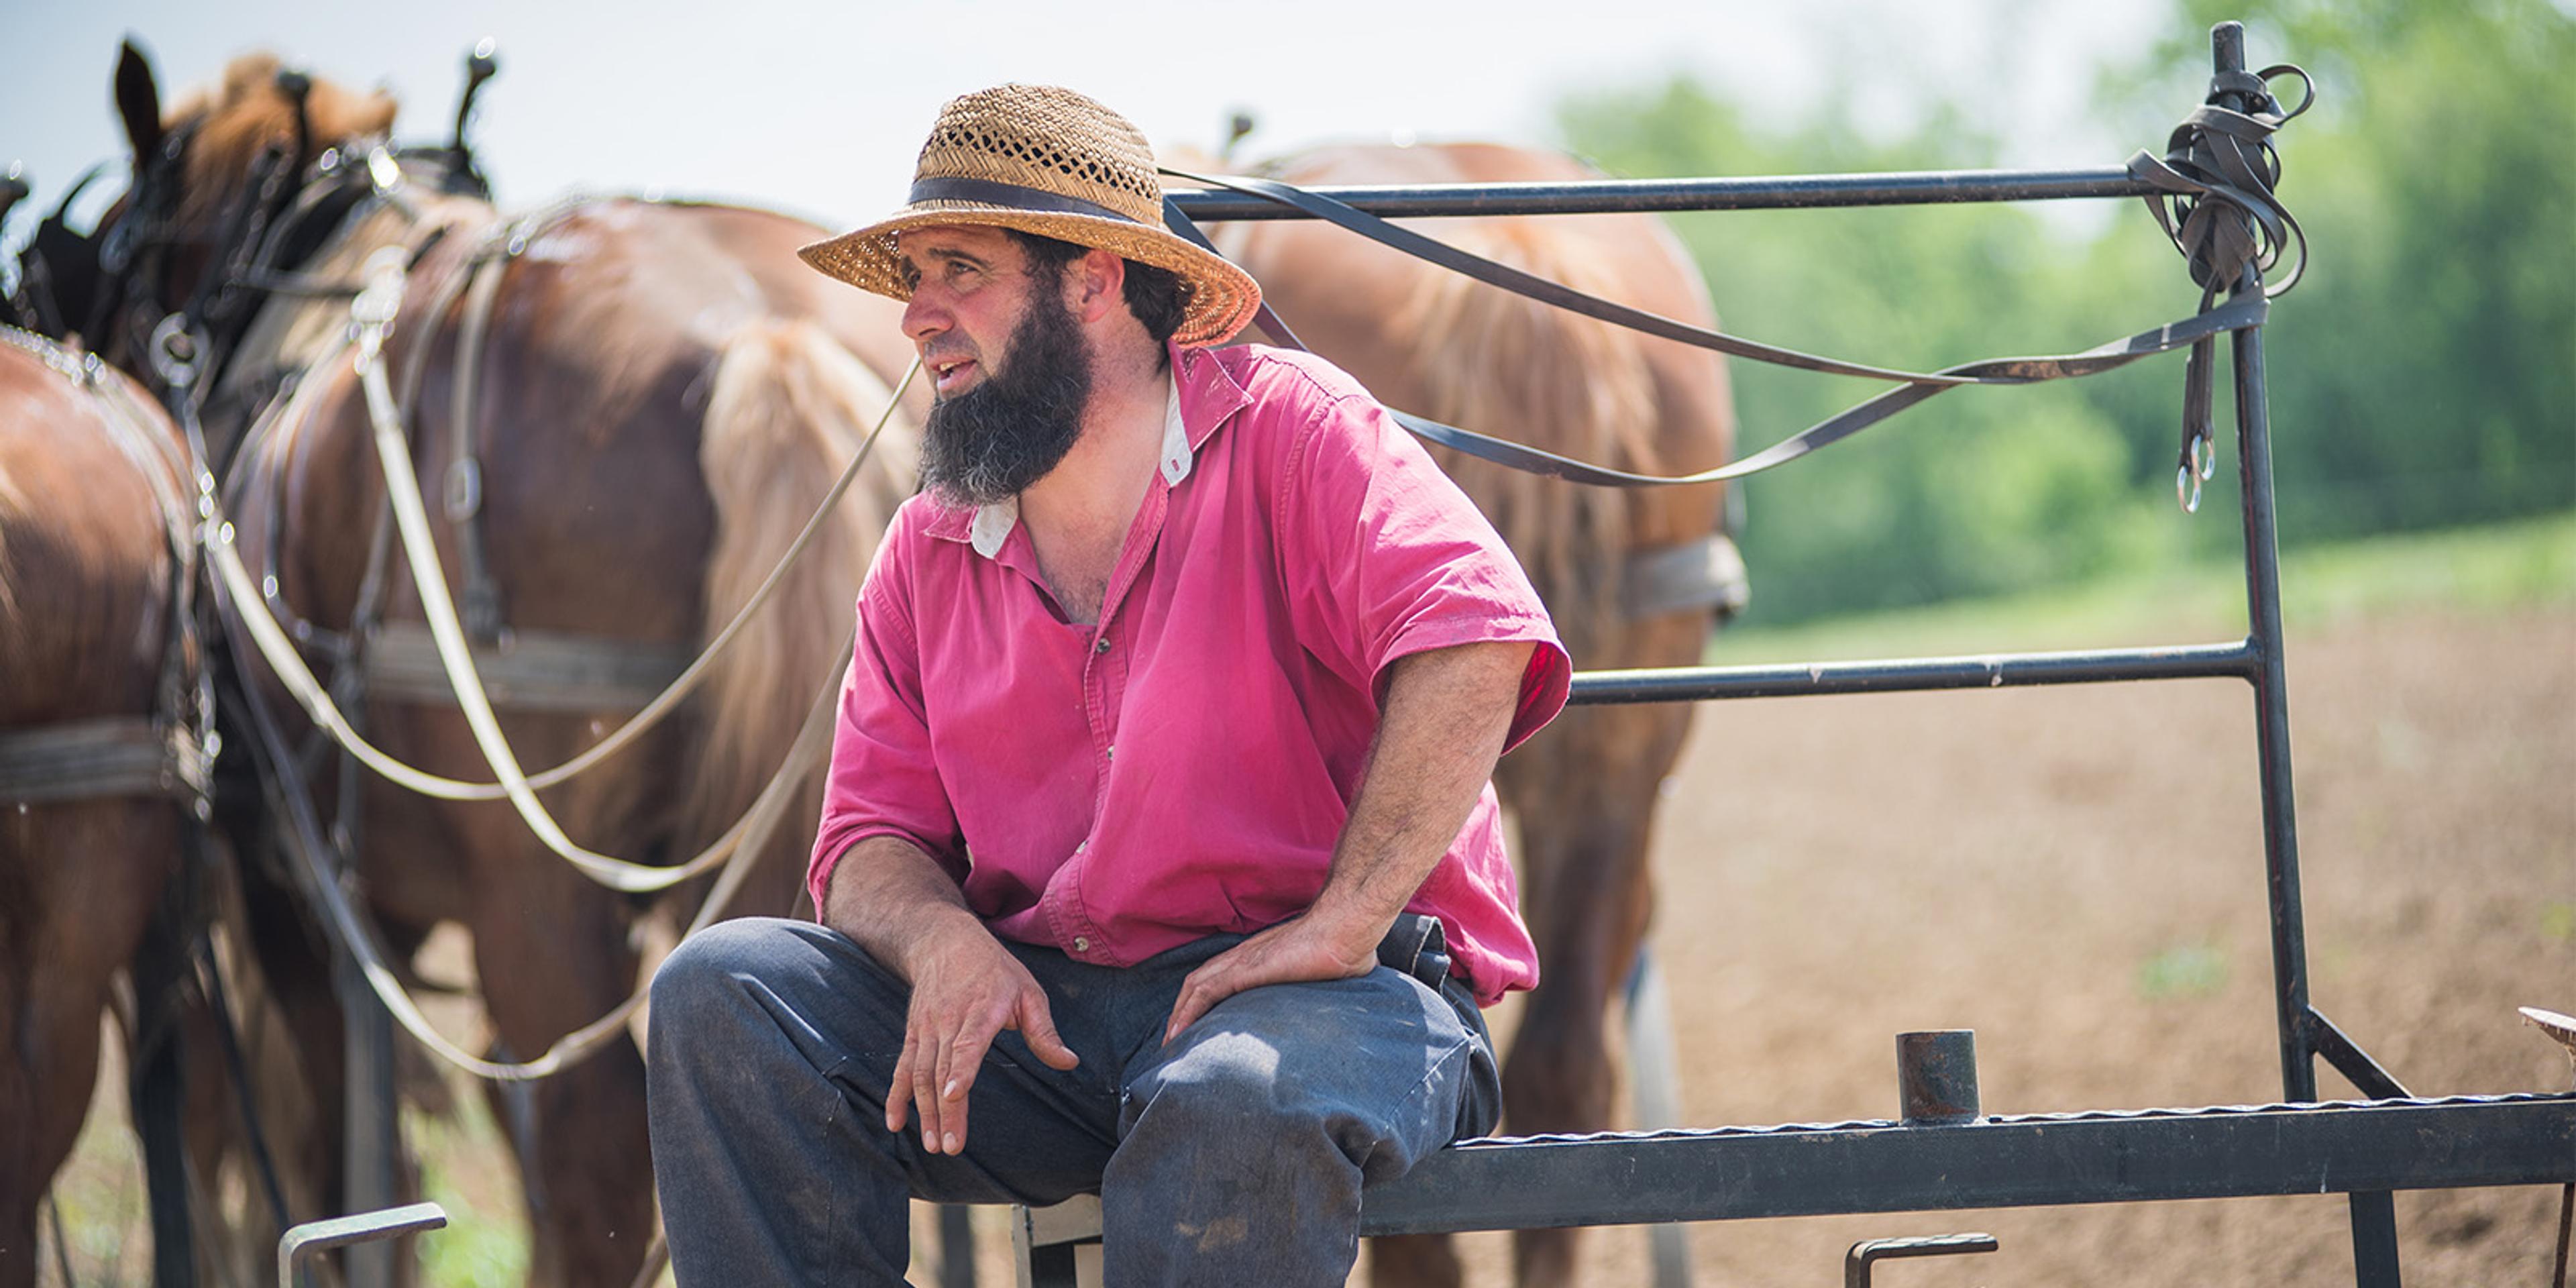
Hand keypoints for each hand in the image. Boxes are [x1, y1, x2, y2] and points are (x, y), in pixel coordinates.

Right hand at [887, 918, 1078, 1155]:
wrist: (945, 941)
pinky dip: (896, 1096)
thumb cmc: (995, 971)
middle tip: (950, 1146)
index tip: (955, 1095)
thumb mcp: (1029, 992)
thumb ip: (1045, 1032)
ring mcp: (927, 1028)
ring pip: (920, 1073)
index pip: (968, 1043)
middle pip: (941, 1069)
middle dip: (944, 1110)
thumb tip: (1070, 1063)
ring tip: (932, 1144)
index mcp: (981, 1010)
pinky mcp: (913, 1033)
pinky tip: (895, 1123)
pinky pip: (901, 1068)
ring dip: (924, 1111)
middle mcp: (949, 1021)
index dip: (960, 1069)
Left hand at [1163, 911, 1383, 1043]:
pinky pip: (1205, 992)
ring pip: (1195, 987)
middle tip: (1175, 1041)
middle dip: (1182, 1011)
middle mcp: (1245, 956)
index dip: (1202, 1003)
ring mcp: (1243, 961)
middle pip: (1198, 982)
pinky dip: (1187, 1012)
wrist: (1349, 927)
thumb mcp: (1331, 975)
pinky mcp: (1246, 969)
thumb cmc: (1347, 948)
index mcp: (1261, 958)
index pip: (1219, 979)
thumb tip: (1342, 1006)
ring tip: (1170, 1044)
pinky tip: (1179, 1033)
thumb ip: (1325, 988)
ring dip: (1178, 1015)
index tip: (1198, 1029)